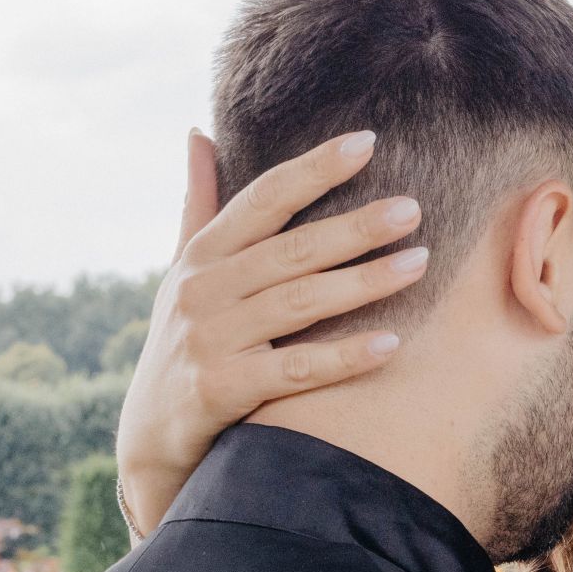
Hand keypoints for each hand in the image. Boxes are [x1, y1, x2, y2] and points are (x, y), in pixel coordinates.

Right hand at [115, 128, 430, 536]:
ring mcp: (211, 340)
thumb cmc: (186, 343)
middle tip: (412, 209)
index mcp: (201, 255)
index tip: (368, 142)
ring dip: (363, 282)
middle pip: (292, 250)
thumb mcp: (183, 272)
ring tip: (419, 263)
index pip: (264, 199)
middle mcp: (202, 290)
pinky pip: (296, 370)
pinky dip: (344, 356)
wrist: (153, 437)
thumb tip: (199, 133)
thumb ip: (199, 205)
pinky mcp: (223, 390)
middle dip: (355, 227)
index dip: (314, 168)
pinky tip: (392, 343)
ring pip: (299, 303)